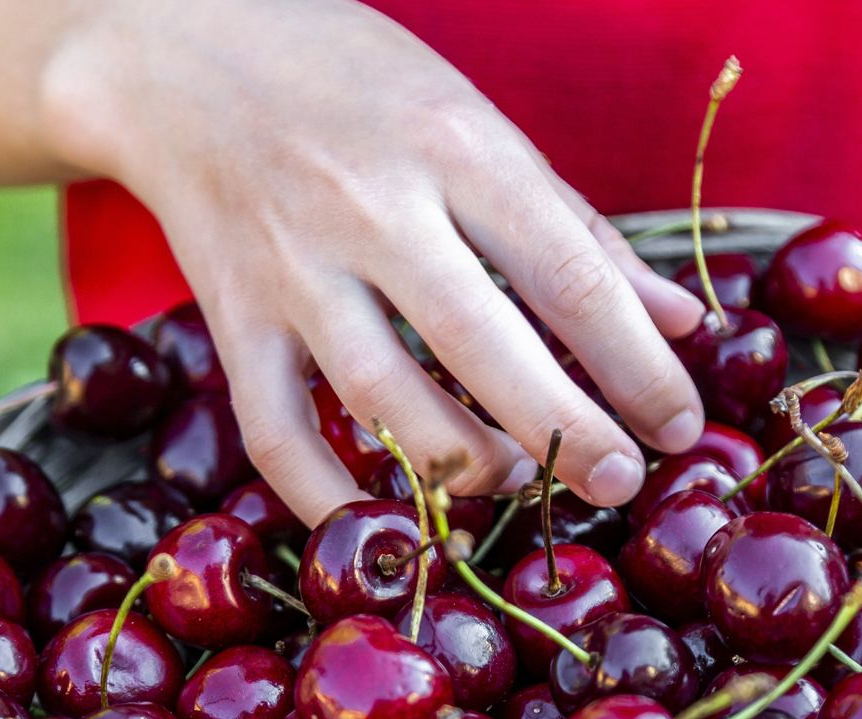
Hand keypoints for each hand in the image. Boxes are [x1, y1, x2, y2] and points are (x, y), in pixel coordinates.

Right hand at [44, 0, 705, 522]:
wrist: (179, 53)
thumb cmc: (354, 84)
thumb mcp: (477, 122)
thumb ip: (577, 228)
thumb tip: (682, 323)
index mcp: (451, 145)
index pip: (564, 272)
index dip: (634, 362)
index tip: (680, 424)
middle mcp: (369, 207)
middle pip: (480, 343)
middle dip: (565, 429)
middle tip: (621, 482)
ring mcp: (290, 267)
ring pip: (383, 399)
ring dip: (464, 462)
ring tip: (519, 477)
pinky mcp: (230, 316)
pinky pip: (276, 433)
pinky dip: (331, 496)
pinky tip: (394, 523)